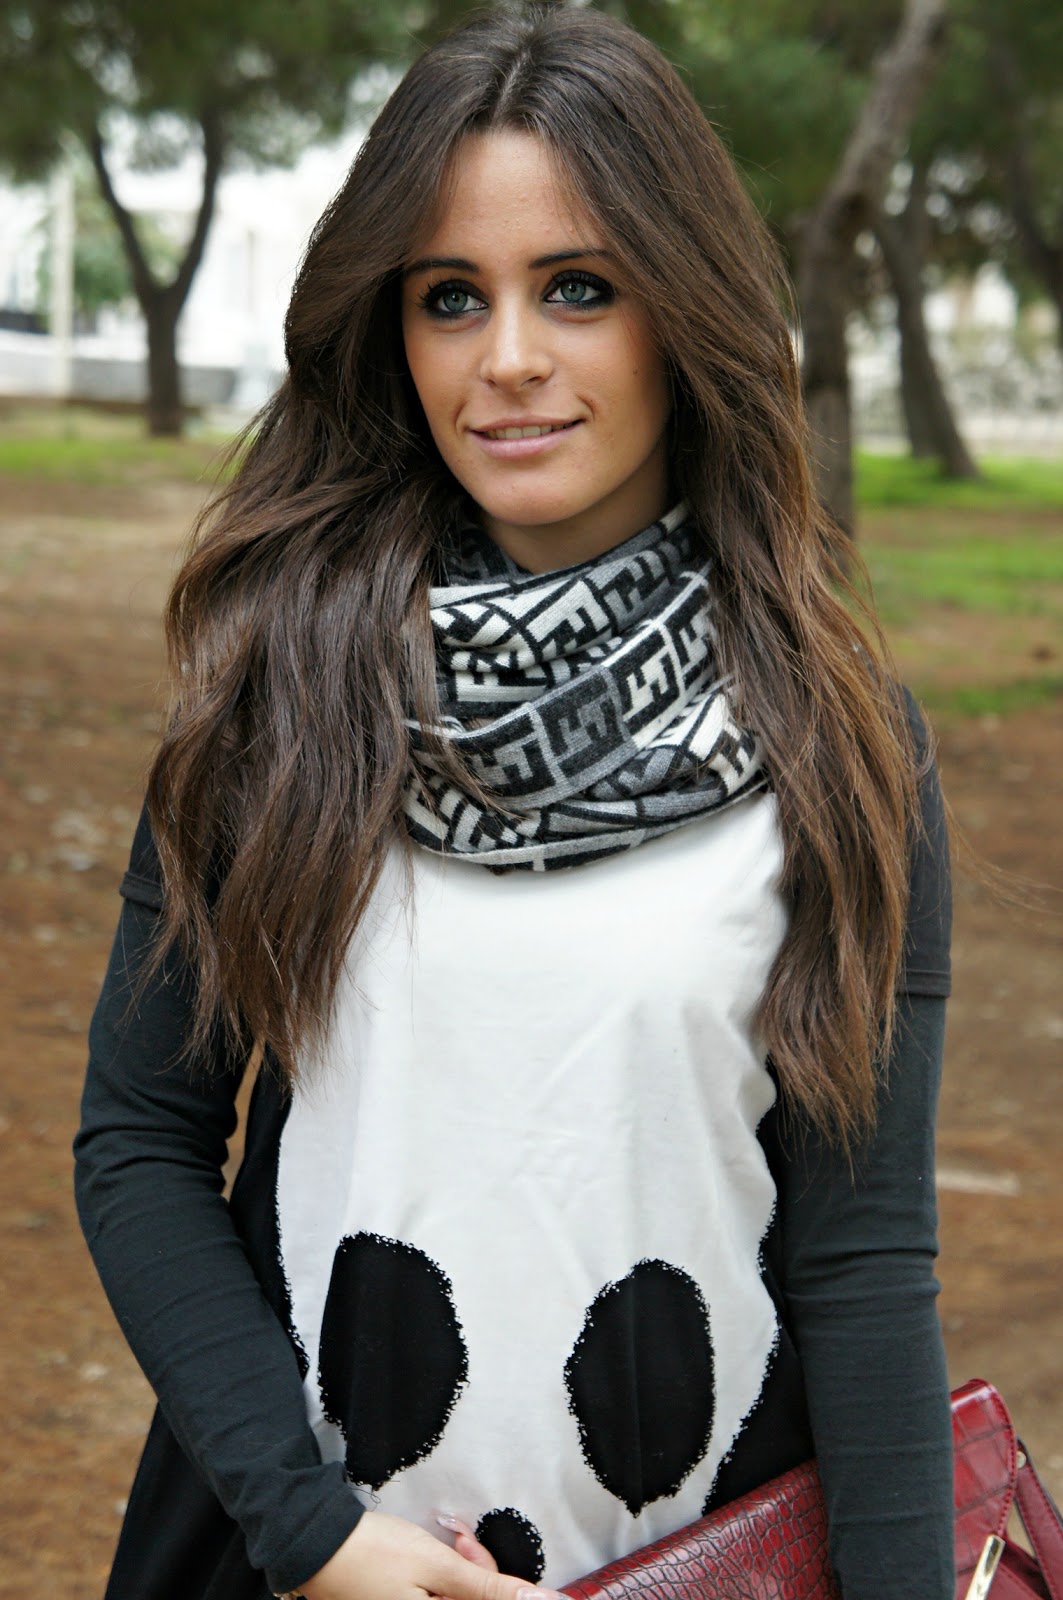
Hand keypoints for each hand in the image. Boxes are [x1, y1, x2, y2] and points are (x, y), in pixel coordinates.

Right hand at [298, 1508, 563, 1599]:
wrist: (317, 1543)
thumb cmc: (375, 1554)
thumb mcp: (438, 1566)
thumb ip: (488, 1588)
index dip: (508, 1593)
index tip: (523, 1576)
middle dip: (482, 1574)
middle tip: (464, 1540)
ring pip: (460, 1598)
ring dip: (467, 1571)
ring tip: (453, 1537)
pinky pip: (441, 1597)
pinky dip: (449, 1577)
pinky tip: (445, 1550)